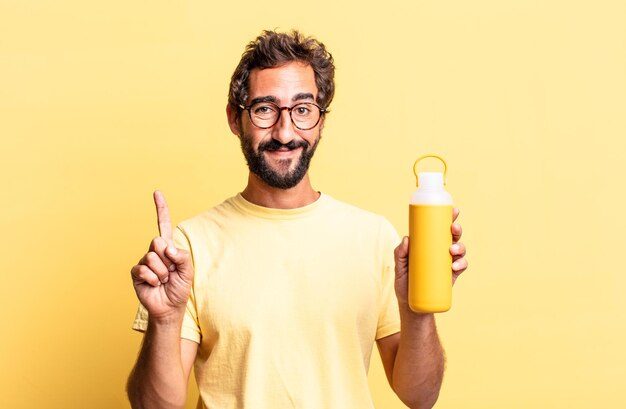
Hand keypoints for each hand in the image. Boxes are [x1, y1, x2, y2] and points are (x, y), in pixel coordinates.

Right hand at [130, 191, 193, 320]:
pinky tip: (154, 285)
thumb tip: (167, 248)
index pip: (163, 224)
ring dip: (162, 273)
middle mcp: (155, 251)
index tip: (157, 192)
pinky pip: (143, 270)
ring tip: (164, 281)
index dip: (160, 209)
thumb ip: (182, 257)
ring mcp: (144, 262)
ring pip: (152, 258)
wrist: (169, 307)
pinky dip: (153, 280)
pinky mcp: (136, 273)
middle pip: (158, 242)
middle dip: (168, 259)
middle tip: (170, 272)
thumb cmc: (179, 288)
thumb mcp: (188, 271)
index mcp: (168, 247)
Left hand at [394, 207, 467, 305]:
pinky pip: (462, 266)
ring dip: (460, 246)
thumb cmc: (405, 282)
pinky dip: (462, 263)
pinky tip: (456, 265)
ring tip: (452, 251)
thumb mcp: (398, 266)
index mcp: (429, 243)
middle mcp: (441, 250)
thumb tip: (407, 239)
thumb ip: (399, 253)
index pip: (440, 227)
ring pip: (460, 249)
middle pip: (453, 235)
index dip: (448, 217)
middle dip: (457, 229)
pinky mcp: (452, 275)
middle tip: (453, 229)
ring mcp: (448, 262)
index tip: (453, 210)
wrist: (411, 305)